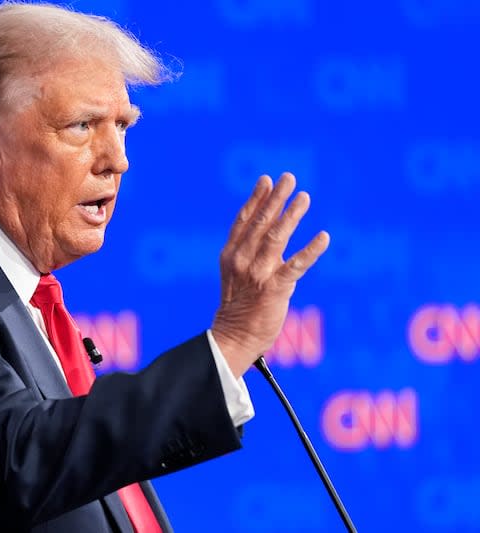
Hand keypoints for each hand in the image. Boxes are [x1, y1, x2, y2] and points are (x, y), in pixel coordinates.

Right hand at [211, 173, 329, 377]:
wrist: (235, 337)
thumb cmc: (239, 307)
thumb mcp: (236, 274)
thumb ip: (250, 252)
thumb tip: (273, 229)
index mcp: (230, 254)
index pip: (243, 220)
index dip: (256, 199)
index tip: (266, 180)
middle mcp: (242, 260)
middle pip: (260, 223)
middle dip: (275, 199)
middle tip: (289, 178)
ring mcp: (257, 274)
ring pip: (276, 238)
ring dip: (291, 216)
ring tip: (304, 197)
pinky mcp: (274, 289)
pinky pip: (296, 265)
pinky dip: (311, 250)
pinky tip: (324, 237)